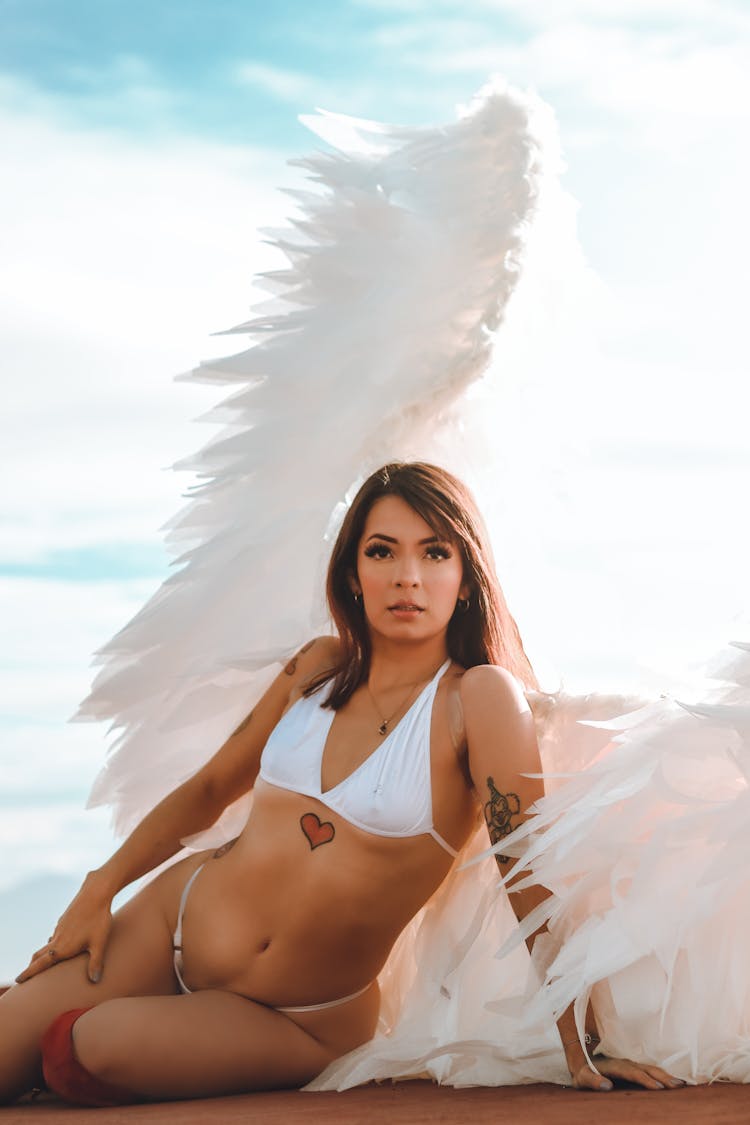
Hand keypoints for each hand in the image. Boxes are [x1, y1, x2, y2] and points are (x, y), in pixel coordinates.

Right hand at [15, 873, 112, 985]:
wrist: (95, 893)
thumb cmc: (98, 919)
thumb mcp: (99, 943)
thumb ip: (96, 963)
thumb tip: (95, 981)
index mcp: (62, 948)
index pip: (41, 964)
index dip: (29, 973)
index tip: (18, 980)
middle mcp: (58, 938)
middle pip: (40, 955)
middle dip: (33, 965)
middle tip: (27, 975)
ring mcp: (60, 927)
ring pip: (48, 943)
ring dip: (44, 953)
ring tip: (46, 961)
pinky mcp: (64, 919)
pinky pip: (56, 933)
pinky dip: (54, 941)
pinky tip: (62, 941)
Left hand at [570, 1054, 685, 1091]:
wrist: (581, 1056)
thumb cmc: (582, 1071)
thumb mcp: (582, 1078)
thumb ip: (593, 1081)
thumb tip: (607, 1086)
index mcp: (614, 1066)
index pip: (632, 1073)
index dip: (644, 1080)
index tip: (658, 1088)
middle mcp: (625, 1063)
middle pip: (646, 1069)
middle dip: (662, 1077)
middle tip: (678, 1086)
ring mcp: (630, 1064)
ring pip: (650, 1069)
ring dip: (665, 1075)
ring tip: (681, 1084)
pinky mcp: (633, 1067)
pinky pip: (650, 1070)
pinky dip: (662, 1074)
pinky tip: (673, 1081)